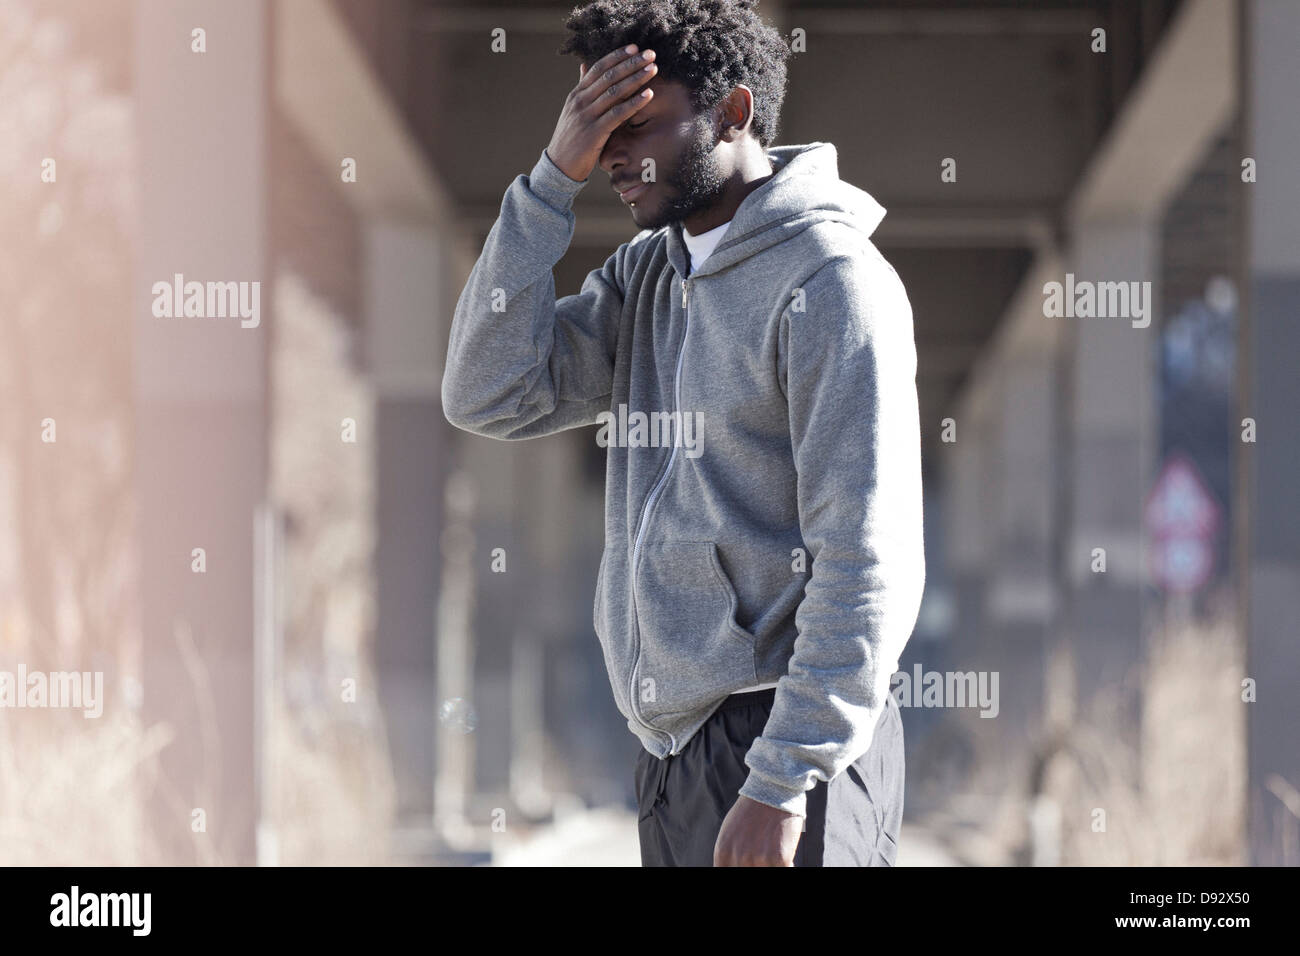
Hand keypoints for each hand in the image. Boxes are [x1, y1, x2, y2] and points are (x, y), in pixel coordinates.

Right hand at [545, 44, 656, 182]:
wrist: (559, 166)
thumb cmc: (570, 138)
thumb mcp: (573, 110)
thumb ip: (582, 88)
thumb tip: (584, 66)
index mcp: (576, 94)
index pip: (598, 68)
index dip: (617, 56)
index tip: (635, 47)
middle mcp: (580, 101)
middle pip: (609, 76)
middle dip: (631, 63)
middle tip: (650, 54)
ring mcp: (586, 116)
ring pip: (614, 92)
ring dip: (636, 78)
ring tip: (653, 69)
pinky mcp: (594, 132)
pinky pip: (618, 114)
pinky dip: (634, 103)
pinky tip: (649, 94)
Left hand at [713, 795, 802, 865]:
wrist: (773, 788)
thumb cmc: (753, 810)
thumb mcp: (730, 830)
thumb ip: (729, 852)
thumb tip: (731, 866)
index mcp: (723, 852)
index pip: (725, 875)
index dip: (740, 869)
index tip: (750, 864)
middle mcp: (737, 858)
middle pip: (748, 874)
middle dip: (758, 865)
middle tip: (764, 856)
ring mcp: (758, 859)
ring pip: (766, 872)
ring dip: (772, 864)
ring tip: (775, 854)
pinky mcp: (779, 858)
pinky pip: (785, 870)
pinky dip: (788, 864)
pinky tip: (787, 856)